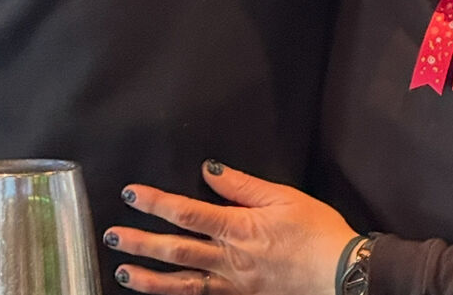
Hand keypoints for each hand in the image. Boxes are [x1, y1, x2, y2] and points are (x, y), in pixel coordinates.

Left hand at [106, 161, 356, 294]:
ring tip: (123, 272)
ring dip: (149, 278)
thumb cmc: (317, 231)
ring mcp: (233, 285)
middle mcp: (229, 260)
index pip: (187, 214)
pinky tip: (164, 293)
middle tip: (111, 235)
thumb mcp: (283, 196)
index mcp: (239, 229)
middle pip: (175, 251)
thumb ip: (242, 185)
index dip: (156, 203)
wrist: (341, 275)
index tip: (132, 194)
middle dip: (139, 242)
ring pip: (182, 284)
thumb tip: (209, 169)